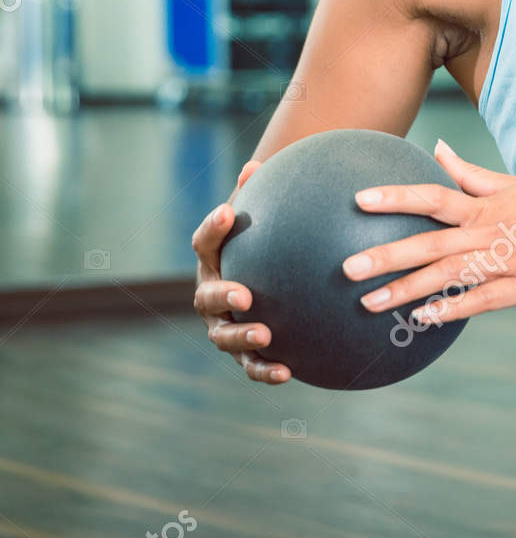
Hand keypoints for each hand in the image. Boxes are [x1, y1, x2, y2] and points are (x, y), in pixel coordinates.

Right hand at [192, 160, 291, 383]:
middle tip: (245, 293)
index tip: (227, 212)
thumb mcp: (269, 220)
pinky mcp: (246, 352)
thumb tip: (257, 164)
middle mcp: (212, 295)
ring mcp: (225, 325)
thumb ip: (264, 197)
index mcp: (215, 260)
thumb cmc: (270, 243)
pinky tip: (289, 372)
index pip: (206, 242)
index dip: (213, 227)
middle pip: (207, 297)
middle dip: (223, 295)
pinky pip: (252, 365)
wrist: (271, 280)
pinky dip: (265, 371)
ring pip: (223, 337)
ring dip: (242, 338)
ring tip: (265, 336)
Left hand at [340, 140, 515, 324]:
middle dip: (386, 255)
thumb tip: (437, 149)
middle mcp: (494, 229)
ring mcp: (512, 259)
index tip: (357, 200)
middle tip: (345, 268)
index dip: (396, 196)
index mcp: (490, 204)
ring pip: (451, 275)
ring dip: (408, 289)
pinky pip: (484, 299)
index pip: (434, 196)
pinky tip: (423, 319)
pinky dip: (452, 308)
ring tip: (369, 303)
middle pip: (431, 241)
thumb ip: (472, 174)